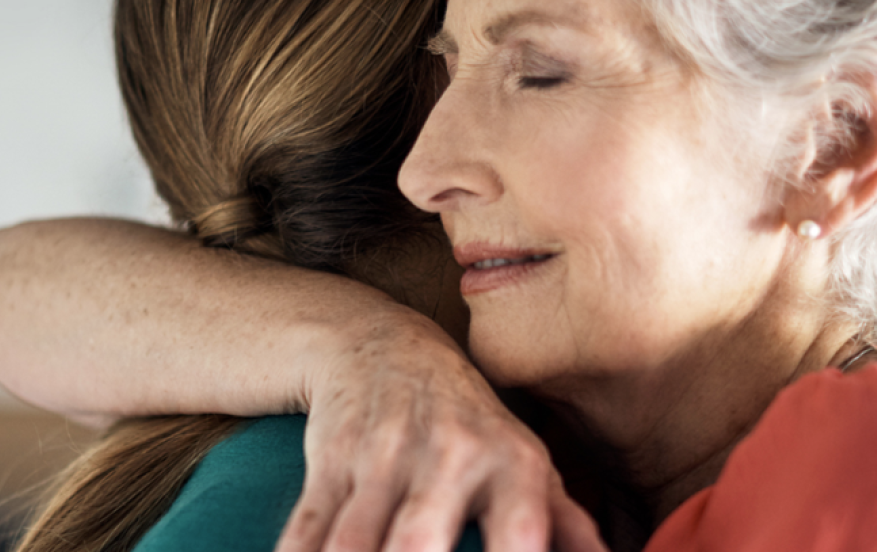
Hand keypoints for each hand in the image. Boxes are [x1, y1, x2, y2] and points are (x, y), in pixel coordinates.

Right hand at [277, 311, 606, 551]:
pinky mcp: (332, 457)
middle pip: (418, 544)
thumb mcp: (527, 458)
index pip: (521, 535)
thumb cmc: (470, 423)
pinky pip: (308, 528)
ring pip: (352, 544)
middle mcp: (450, 454)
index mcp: (513, 462)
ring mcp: (385, 455)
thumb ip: (568, 524)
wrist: (385, 345)